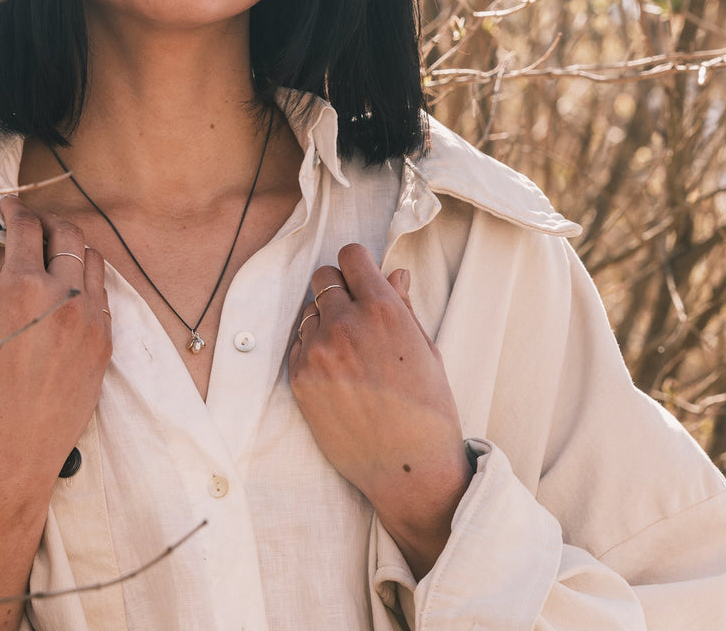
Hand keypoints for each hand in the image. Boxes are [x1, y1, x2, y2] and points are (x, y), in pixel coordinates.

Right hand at [0, 197, 110, 630]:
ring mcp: (92, 318)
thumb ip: (1, 289)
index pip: (27, 230)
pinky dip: (87, 283)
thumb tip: (14, 265)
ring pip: (93, 260)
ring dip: (74, 248)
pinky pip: (104, 295)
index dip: (16, 212)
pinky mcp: (107, 340)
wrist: (13, 451)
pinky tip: (72, 290)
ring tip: (57, 252)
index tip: (10, 208)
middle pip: (68, 234)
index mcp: (22, 289)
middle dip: (50, 222)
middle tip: (35, 226)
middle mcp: (63, 297)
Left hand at [288, 244, 471, 577]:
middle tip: (353, 313)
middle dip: (338, 288)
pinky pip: (298, 344)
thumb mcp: (426, 350)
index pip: (351, 255)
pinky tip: (336, 374)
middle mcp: (345, 323)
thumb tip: (394, 272)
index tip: (361, 277)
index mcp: (383, 310)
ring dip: (324, 321)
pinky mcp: (299, 377)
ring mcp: (318, 350)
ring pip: (309, 311)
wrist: (408, 470)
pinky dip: (312, 350)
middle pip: (323, 276)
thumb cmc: (427, 409)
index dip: (357, 264)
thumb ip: (403, 306)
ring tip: (349, 353)